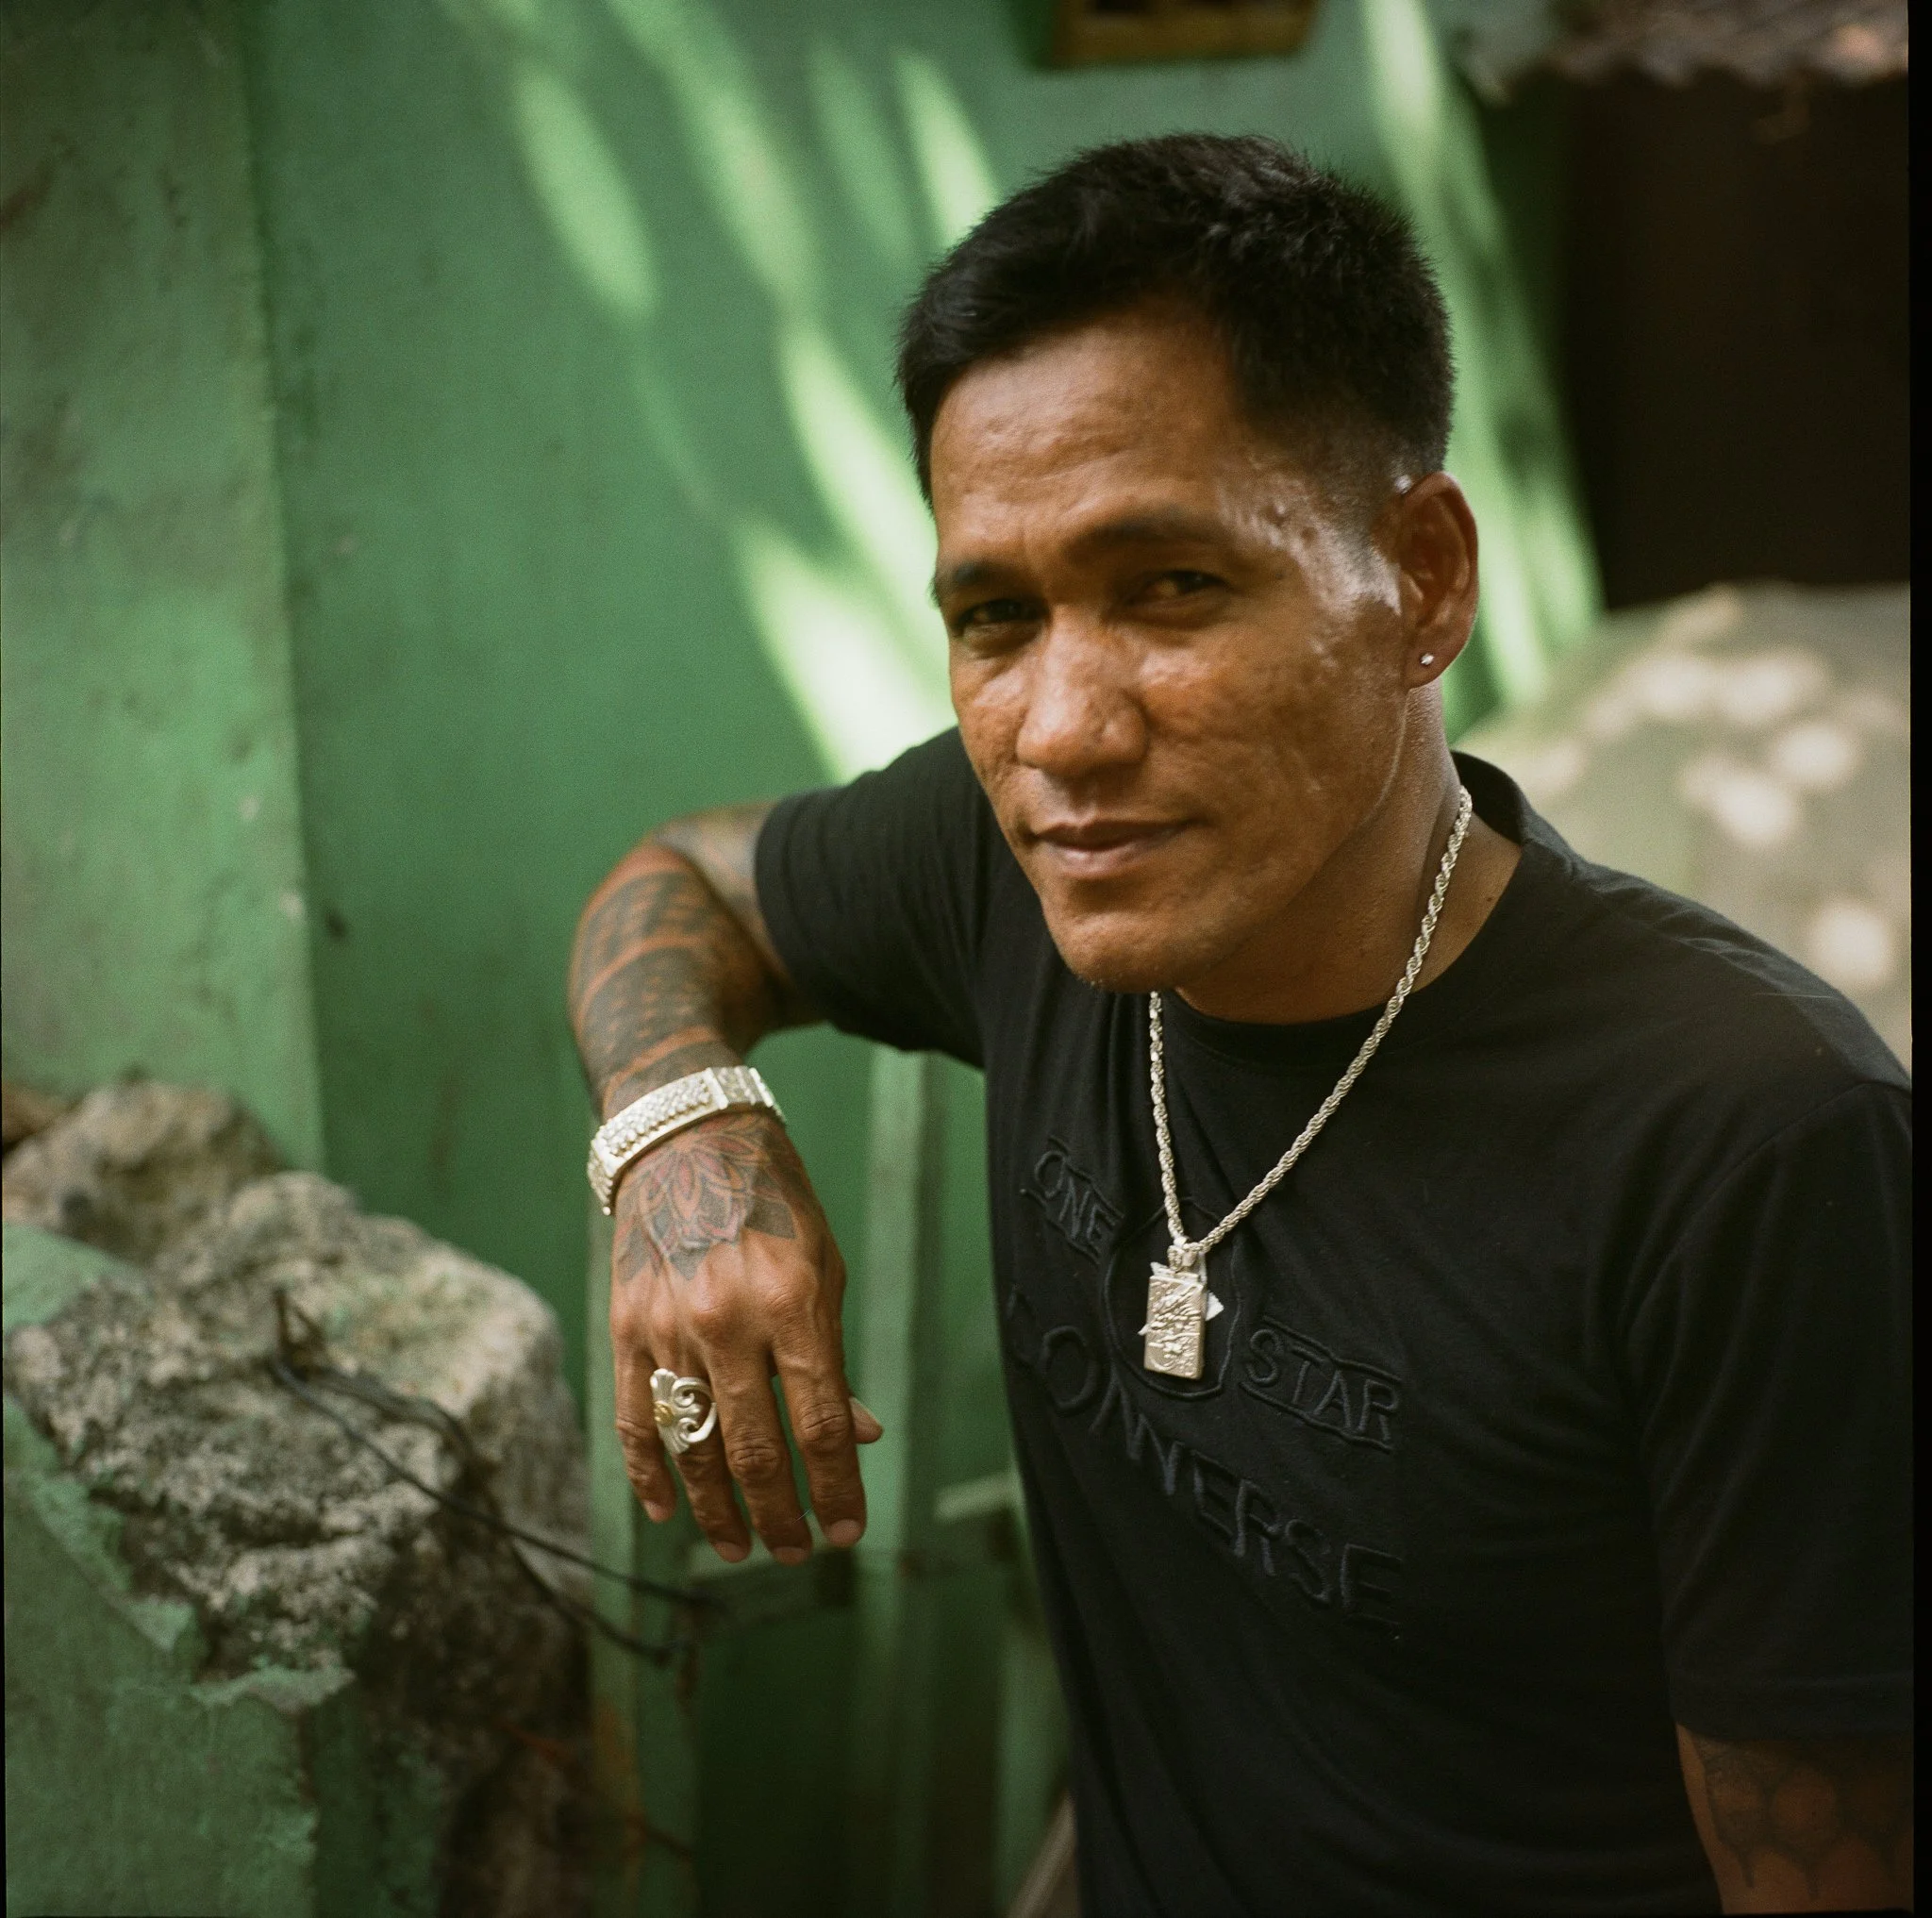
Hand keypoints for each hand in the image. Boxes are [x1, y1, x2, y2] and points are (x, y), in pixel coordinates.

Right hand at [608, 1108, 882, 1562]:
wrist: (686, 1139)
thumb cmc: (774, 1203)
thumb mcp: (825, 1268)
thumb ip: (833, 1356)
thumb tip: (858, 1435)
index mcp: (792, 1303)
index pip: (820, 1426)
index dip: (838, 1489)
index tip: (849, 1531)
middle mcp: (726, 1321)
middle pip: (756, 1452)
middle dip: (781, 1516)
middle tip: (798, 1552)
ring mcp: (667, 1327)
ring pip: (693, 1448)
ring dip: (720, 1511)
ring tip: (742, 1547)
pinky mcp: (625, 1327)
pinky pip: (634, 1420)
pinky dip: (650, 1475)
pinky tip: (669, 1513)